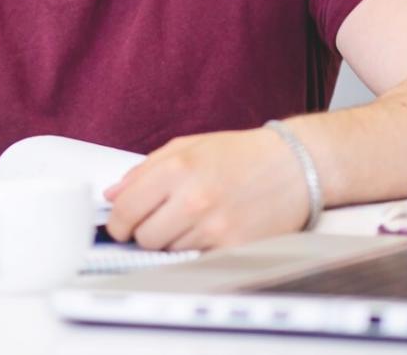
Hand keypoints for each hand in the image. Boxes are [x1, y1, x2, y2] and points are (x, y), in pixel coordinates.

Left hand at [103, 126, 309, 249]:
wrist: (293, 166)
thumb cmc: (241, 154)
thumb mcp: (186, 147)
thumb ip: (144, 171)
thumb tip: (113, 195)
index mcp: (177, 169)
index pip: (125, 210)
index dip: (117, 222)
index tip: (120, 224)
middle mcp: (194, 199)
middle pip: (144, 237)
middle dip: (144, 232)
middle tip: (158, 220)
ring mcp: (215, 227)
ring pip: (168, 251)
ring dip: (173, 240)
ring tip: (194, 218)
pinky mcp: (234, 248)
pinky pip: (196, 259)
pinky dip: (196, 250)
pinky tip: (209, 231)